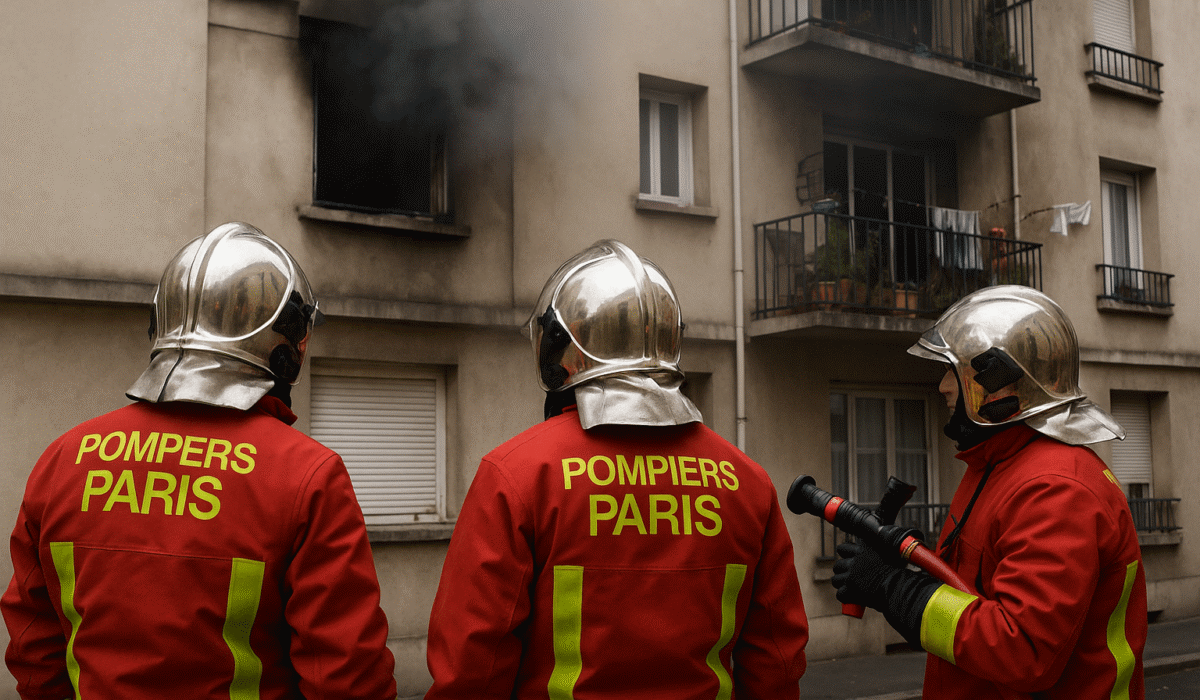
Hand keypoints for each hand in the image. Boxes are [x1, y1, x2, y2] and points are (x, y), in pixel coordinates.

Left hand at [830, 531, 940, 649]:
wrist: (900, 587)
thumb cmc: (902, 572)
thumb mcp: (894, 556)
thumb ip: (887, 552)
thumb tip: (898, 547)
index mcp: (864, 549)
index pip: (843, 548)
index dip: (845, 555)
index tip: (850, 560)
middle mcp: (855, 559)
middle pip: (838, 565)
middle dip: (841, 572)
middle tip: (850, 578)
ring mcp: (851, 574)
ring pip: (835, 579)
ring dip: (841, 585)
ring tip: (849, 589)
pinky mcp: (850, 588)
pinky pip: (840, 594)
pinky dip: (845, 598)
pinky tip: (851, 599)